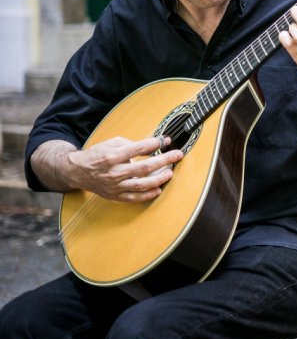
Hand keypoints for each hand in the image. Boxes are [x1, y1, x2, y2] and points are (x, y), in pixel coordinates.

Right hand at [69, 135, 183, 202]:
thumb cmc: (97, 155)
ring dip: (158, 179)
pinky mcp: (115, 195)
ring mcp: (115, 186)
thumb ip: (132, 143)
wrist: (77, 171)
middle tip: (177, 155)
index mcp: (112, 156)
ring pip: (141, 185)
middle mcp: (114, 172)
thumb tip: (153, 143)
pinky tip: (158, 190)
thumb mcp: (111, 143)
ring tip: (169, 173)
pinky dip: (147, 195)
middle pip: (144, 167)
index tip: (166, 140)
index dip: (155, 144)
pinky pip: (133, 198)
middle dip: (164, 160)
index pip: (138, 149)